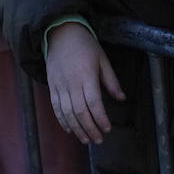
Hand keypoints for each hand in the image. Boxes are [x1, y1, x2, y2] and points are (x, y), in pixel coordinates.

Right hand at [45, 22, 124, 143]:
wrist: (60, 33)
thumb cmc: (85, 45)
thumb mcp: (102, 59)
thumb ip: (111, 80)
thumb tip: (122, 98)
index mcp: (86, 75)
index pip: (94, 102)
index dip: (101, 118)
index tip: (108, 129)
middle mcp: (71, 82)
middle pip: (80, 112)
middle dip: (90, 129)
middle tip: (98, 140)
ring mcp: (59, 85)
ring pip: (67, 113)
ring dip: (77, 129)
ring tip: (86, 140)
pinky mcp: (51, 86)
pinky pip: (56, 108)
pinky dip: (63, 121)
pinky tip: (70, 130)